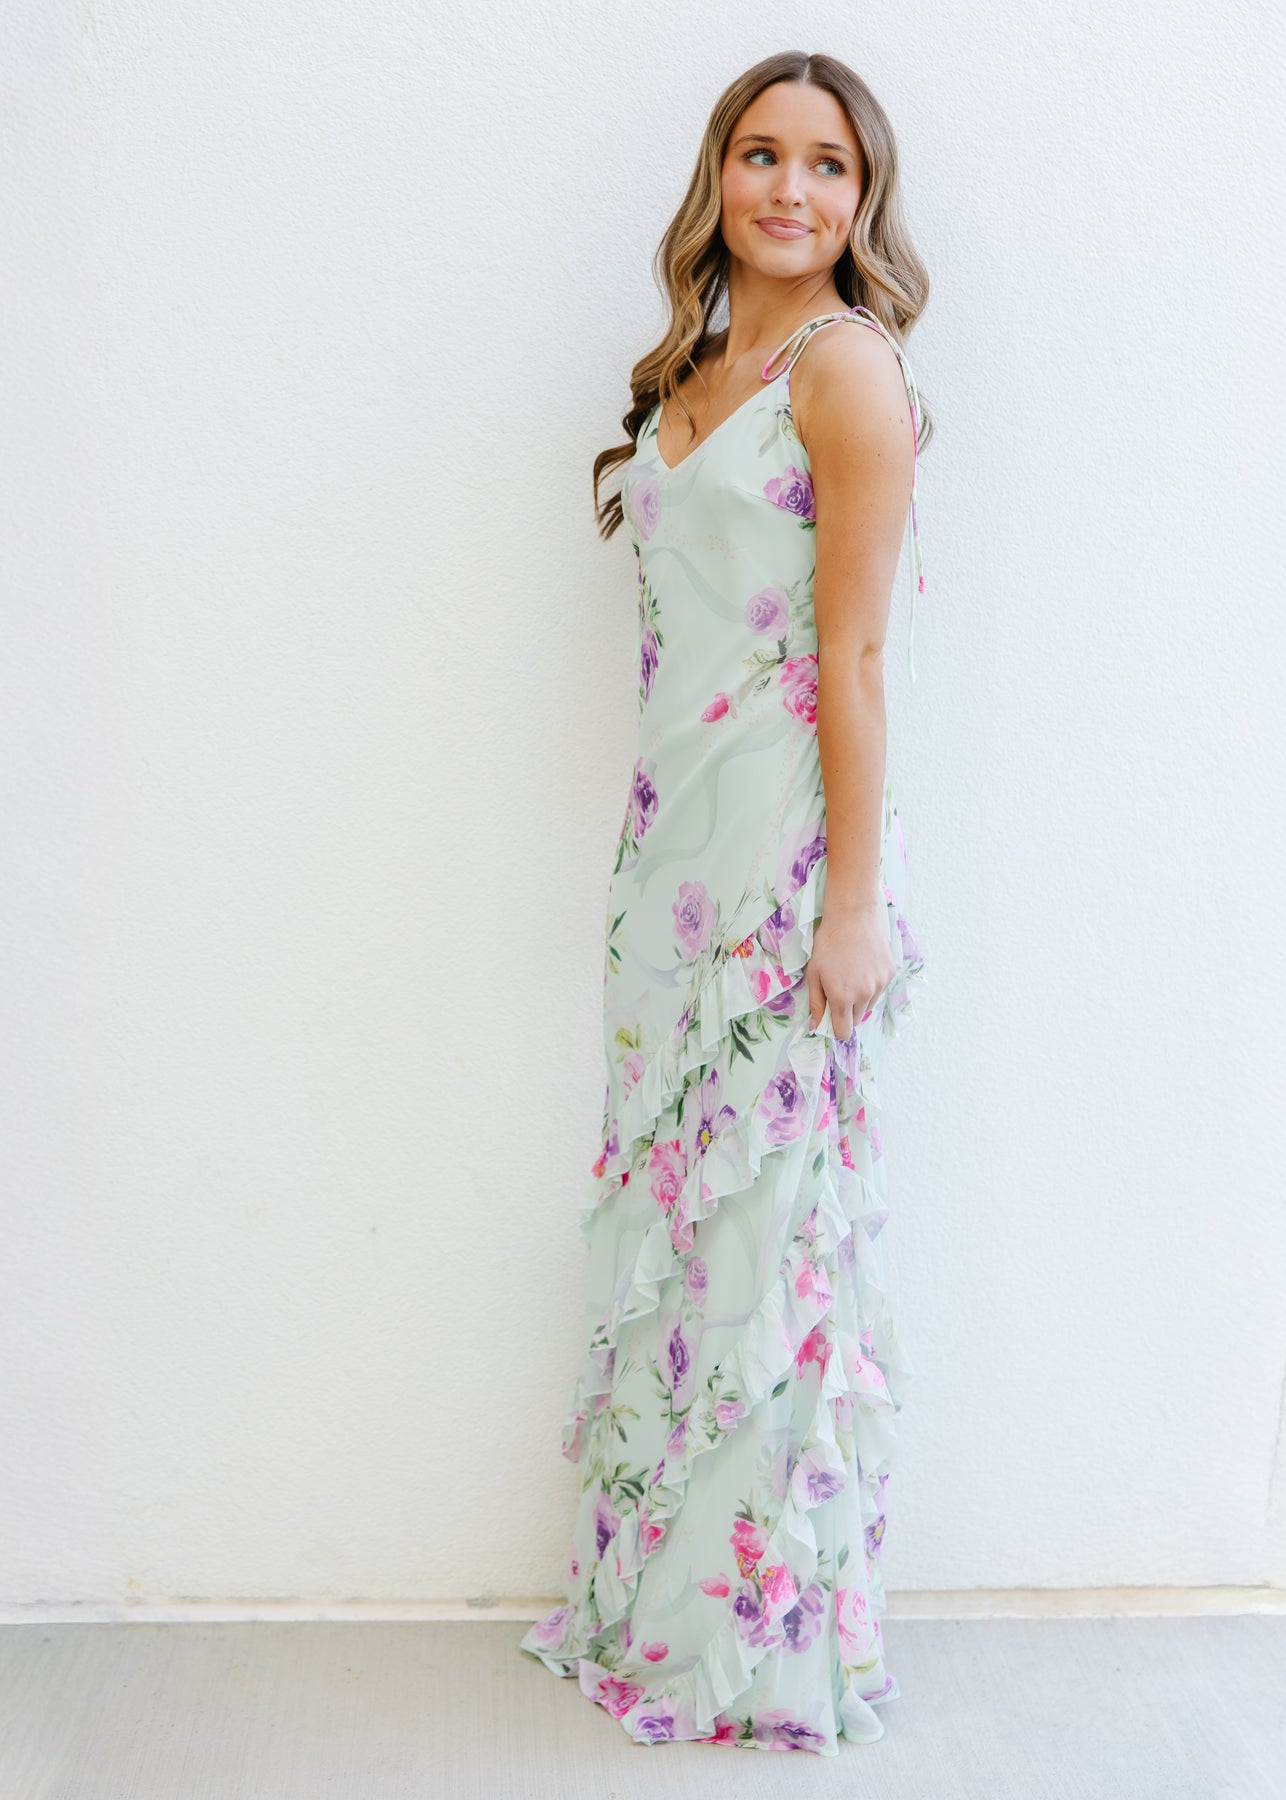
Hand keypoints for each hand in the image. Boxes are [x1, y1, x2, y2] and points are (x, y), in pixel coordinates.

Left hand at [805, 896, 895, 1038]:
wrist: (852, 917)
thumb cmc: (828, 944)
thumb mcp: (814, 973)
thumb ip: (816, 1003)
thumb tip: (816, 1026)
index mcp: (842, 997)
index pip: (844, 1031)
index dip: (837, 1028)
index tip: (833, 1021)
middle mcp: (864, 994)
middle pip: (856, 1019)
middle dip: (847, 1011)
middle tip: (839, 990)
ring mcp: (880, 984)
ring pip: (869, 1005)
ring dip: (860, 998)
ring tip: (851, 975)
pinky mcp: (890, 973)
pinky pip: (880, 989)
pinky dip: (872, 984)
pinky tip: (863, 966)